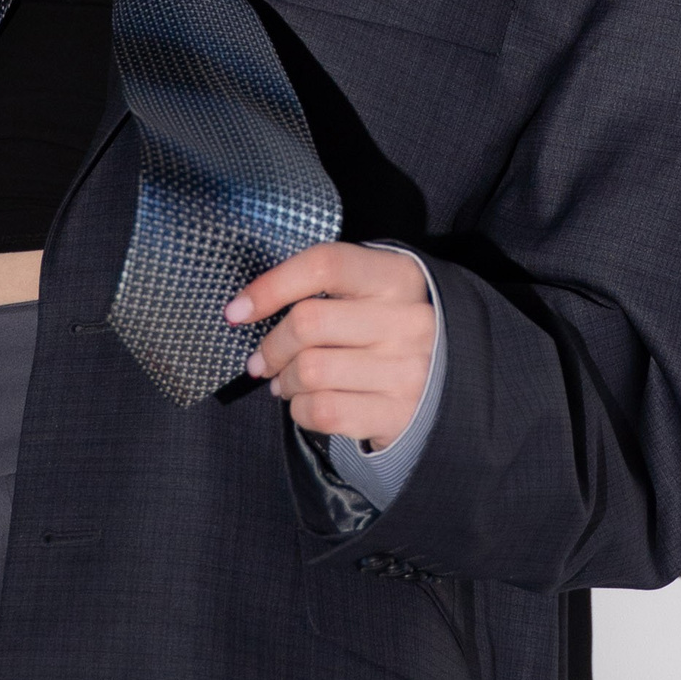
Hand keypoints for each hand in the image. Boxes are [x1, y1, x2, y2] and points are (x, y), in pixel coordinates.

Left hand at [227, 242, 433, 449]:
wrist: (443, 385)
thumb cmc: (383, 330)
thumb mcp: (369, 293)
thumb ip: (320, 289)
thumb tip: (244, 311)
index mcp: (397, 277)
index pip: (325, 265)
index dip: (271, 286)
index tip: (237, 311)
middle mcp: (408, 320)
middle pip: (308, 322)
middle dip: (271, 347)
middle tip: (262, 361)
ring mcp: (407, 370)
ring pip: (309, 371)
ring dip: (284, 381)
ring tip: (287, 383)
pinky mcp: (397, 414)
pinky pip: (321, 410)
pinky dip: (299, 410)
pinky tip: (307, 403)